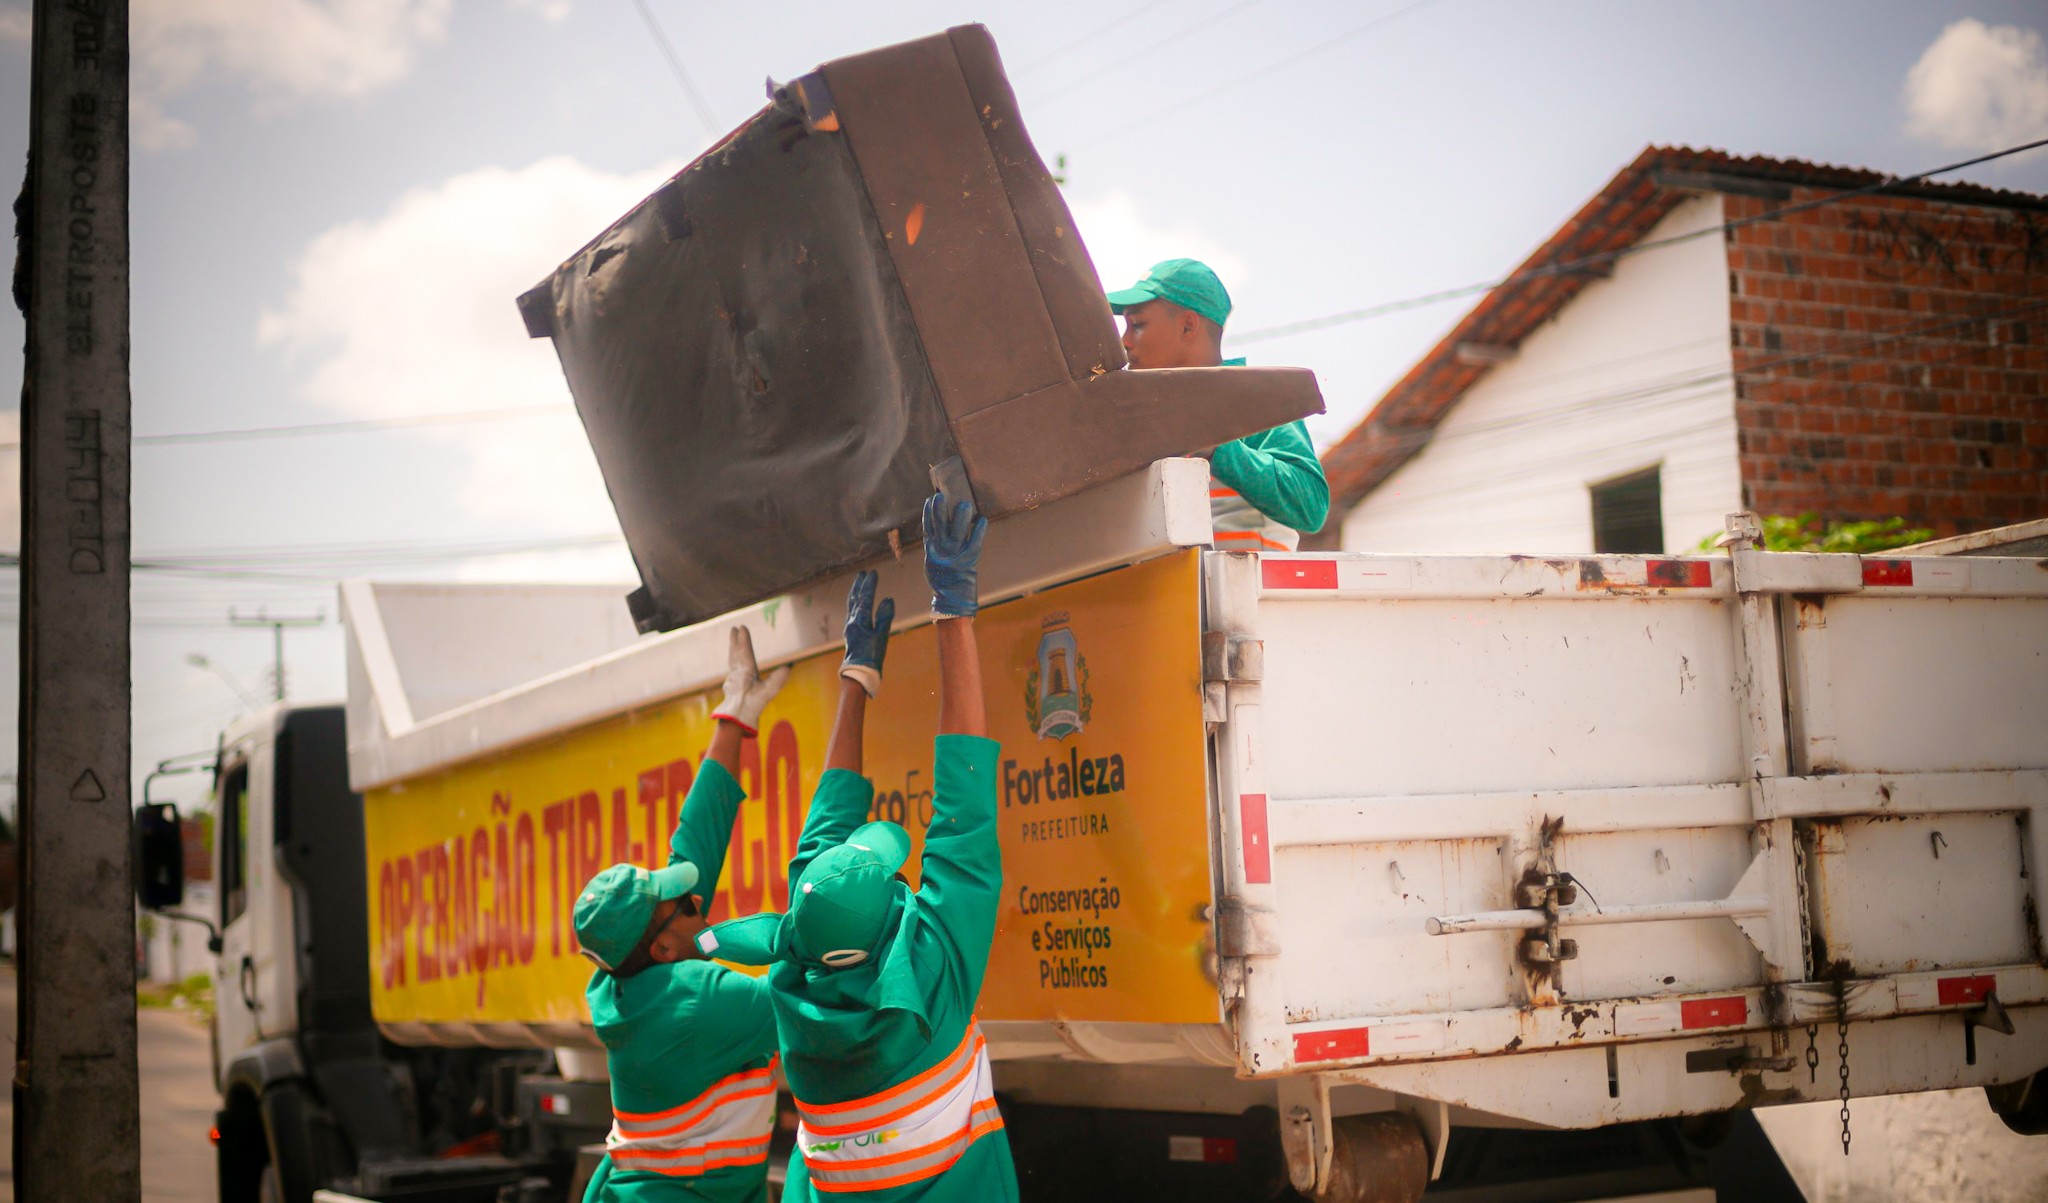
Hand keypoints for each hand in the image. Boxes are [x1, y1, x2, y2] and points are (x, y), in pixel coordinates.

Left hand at [711, 626, 789, 734]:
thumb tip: (789, 665)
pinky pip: (732, 671)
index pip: (744, 652)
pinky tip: (735, 667)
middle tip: (733, 629)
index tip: (741, 627)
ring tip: (733, 643)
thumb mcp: (768, 692)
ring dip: (733, 651)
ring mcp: (732, 681)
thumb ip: (778, 679)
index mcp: (745, 671)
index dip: (743, 639)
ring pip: (732, 661)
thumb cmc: (751, 705)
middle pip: (735, 654)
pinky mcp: (731, 689)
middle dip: (735, 641)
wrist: (735, 720)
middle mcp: (736, 673)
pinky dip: (734, 663)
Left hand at [840, 570, 894, 696]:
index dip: (869, 585)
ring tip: (858, 585)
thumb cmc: (871, 656)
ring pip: (852, 605)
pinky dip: (855, 604)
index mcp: (859, 621)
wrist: (858, 673)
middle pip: (855, 599)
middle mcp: (852, 621)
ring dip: (855, 593)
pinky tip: (858, 605)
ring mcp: (850, 627)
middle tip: (862, 574)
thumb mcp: (881, 636)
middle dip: (859, 586)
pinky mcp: (851, 633)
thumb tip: (888, 599)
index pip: (865, 598)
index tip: (872, 573)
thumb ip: (884, 617)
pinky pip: (852, 612)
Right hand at [923, 492, 986, 618]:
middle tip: (942, 496)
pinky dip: (979, 531)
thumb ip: (934, 546)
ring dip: (961, 518)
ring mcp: (955, 555)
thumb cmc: (942, 579)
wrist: (951, 598)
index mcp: (931, 551)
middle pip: (940, 526)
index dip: (928, 513)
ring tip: (965, 504)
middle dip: (940, 511)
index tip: (930, 499)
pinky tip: (982, 520)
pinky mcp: (969, 560)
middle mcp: (942, 551)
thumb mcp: (932, 562)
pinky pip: (975, 543)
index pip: (928, 528)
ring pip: (957, 532)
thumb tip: (936, 529)